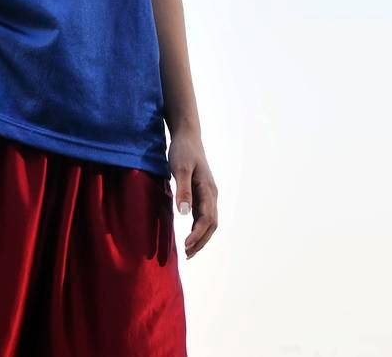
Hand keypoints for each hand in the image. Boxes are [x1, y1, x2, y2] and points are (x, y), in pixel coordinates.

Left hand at [168, 133, 217, 257]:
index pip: (206, 218)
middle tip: (187, 255)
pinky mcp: (203, 193)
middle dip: (201, 241)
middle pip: (212, 224)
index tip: (186, 246)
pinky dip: (199, 228)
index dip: (197, 234)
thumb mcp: (179, 168)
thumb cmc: (182, 151)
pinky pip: (204, 215)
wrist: (187, 136)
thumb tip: (183, 213)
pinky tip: (190, 235)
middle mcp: (212, 194)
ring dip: (201, 237)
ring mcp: (209, 194)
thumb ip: (183, 190)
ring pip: (210, 221)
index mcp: (208, 189)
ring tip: (188, 251)